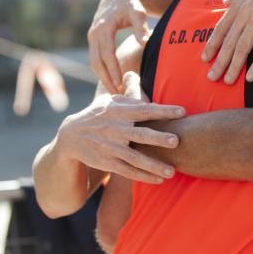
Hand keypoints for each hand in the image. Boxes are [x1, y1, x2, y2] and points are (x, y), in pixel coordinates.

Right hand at [55, 72, 181, 183]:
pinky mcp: (107, 162)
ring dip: (153, 165)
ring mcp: (110, 147)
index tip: (182, 111)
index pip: (144, 110)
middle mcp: (115, 129)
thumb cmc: (98, 115)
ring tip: (172, 171)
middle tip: (176, 141)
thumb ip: (128, 94)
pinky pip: (128, 171)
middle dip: (158, 138)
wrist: (70, 136)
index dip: (163, 110)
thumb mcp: (110, 101)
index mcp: (119, 111)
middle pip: (139, 134)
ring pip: (135, 158)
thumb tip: (135, 73)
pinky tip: (160, 180)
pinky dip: (144, 176)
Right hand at [88, 0, 150, 92]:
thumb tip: (143, 42)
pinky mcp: (94, 40)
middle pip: (96, 62)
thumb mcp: (137, 12)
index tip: (120, 85)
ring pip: (94, 62)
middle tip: (117, 95)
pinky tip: (112, 81)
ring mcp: (92, 37)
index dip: (113, 71)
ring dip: (103, 77)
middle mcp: (94, 34)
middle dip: (106, 79)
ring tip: (115, 92)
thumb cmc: (131, 3)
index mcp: (103, 29)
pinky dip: (102, 71)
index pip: (106, 55)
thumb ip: (140, 27)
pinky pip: (95, 59)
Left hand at [202, 0, 252, 83]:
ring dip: (233, 67)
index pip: (220, 30)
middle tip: (211, 78)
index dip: (212, 46)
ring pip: (241, 49)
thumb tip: (225, 1)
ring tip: (227, 81)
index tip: (204, 59)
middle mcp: (244, 15)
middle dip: (218, 62)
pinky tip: (251, 78)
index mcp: (237, 5)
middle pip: (228, 43)